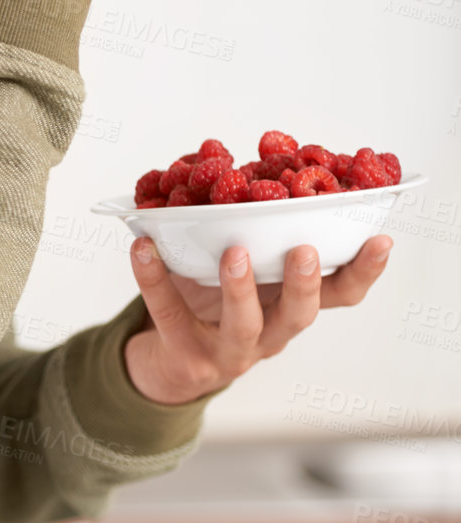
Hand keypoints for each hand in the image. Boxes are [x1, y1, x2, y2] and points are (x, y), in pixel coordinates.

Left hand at [122, 235, 393, 404]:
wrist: (172, 364)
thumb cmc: (218, 303)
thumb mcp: (248, 271)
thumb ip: (255, 230)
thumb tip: (242, 158)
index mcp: (290, 306)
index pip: (341, 294)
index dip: (363, 270)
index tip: (380, 238)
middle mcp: (270, 334)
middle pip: (299, 315)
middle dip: (304, 283)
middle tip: (303, 250)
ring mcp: (229, 351)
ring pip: (243, 325)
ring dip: (240, 288)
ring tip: (233, 252)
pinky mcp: (185, 355)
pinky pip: (168, 313)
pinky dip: (154, 277)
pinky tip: (142, 247)